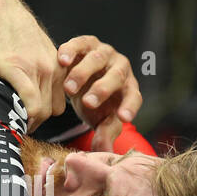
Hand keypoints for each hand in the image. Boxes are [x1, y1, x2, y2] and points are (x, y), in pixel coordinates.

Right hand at [0, 0, 62, 127]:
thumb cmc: (10, 31)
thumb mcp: (34, 51)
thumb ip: (39, 69)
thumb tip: (32, 90)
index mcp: (58, 66)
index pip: (59, 104)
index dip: (42, 114)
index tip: (26, 117)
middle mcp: (52, 68)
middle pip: (52, 111)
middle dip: (35, 120)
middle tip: (17, 121)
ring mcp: (37, 69)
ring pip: (43, 110)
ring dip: (28, 120)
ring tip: (11, 119)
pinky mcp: (19, 69)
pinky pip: (31, 102)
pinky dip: (25, 114)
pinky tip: (12, 115)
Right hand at [56, 35, 142, 150]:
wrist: (78, 80)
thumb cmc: (95, 103)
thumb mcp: (99, 119)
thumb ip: (104, 134)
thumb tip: (105, 152)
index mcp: (128, 88)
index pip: (134, 96)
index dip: (130, 107)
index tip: (122, 118)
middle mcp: (120, 68)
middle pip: (117, 75)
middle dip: (103, 90)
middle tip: (87, 104)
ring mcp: (104, 53)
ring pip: (98, 58)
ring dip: (83, 73)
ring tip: (68, 89)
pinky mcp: (86, 43)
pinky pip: (80, 43)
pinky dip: (71, 50)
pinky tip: (61, 60)